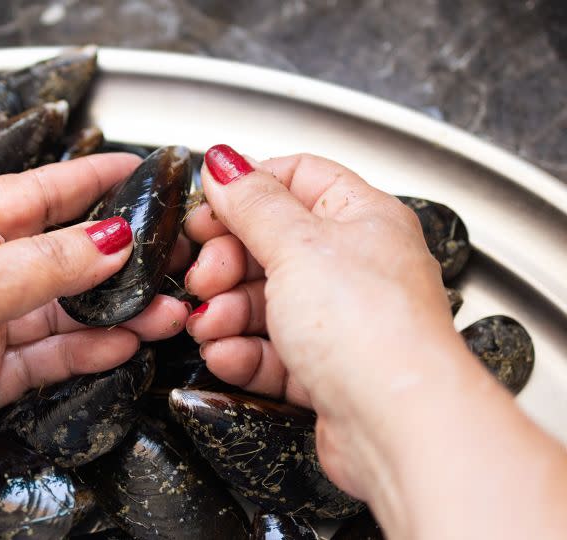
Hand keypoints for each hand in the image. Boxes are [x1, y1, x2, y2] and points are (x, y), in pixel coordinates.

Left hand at [0, 153, 189, 516]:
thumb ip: (46, 264)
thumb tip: (109, 239)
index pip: (32, 194)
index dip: (84, 180)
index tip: (132, 169)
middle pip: (54, 257)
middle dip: (111, 260)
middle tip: (165, 260)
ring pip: (59, 312)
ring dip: (111, 313)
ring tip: (163, 313)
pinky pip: (47, 357)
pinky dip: (85, 351)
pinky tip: (121, 346)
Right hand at [184, 149, 473, 512]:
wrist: (399, 425)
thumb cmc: (370, 328)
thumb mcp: (296, 245)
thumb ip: (253, 202)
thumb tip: (226, 161)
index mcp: (362, 218)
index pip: (297, 178)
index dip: (246, 190)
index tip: (205, 211)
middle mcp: (355, 266)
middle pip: (271, 245)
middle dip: (227, 263)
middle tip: (203, 277)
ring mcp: (340, 321)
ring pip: (265, 303)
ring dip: (227, 313)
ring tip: (207, 325)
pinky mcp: (325, 371)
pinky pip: (272, 352)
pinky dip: (243, 353)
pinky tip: (224, 355)